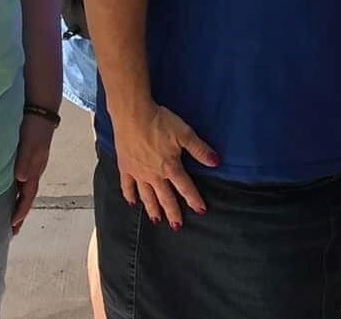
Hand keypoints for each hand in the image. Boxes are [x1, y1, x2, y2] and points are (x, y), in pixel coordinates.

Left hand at [10, 113, 57, 235]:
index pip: (29, 195)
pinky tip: (9, 190)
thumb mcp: (32, 142)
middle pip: (28, 196)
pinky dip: (16, 190)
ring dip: (18, 203)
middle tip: (11, 231)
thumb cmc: (35, 125)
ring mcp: (31, 163)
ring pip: (25, 189)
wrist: (41, 107)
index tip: (12, 226)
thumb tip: (21, 178)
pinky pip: (21, 179)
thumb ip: (27, 159)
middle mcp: (34, 169)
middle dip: (20, 213)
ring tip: (9, 216)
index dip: (21, 211)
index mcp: (35, 169)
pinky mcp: (26, 156)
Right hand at [111, 104, 218, 228]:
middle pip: (165, 197)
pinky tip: (132, 202)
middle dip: (172, 212)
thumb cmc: (160, 122)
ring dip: (152, 208)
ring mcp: (138, 172)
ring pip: (146, 195)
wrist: (133, 115)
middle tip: (176, 226)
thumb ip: (200, 150)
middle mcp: (154, 175)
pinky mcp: (125, 167)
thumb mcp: (185, 134)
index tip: (200, 211)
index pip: (185, 187)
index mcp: (170, 167)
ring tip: (156, 220)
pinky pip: (127, 185)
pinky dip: (129, 195)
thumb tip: (216, 162)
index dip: (193, 199)